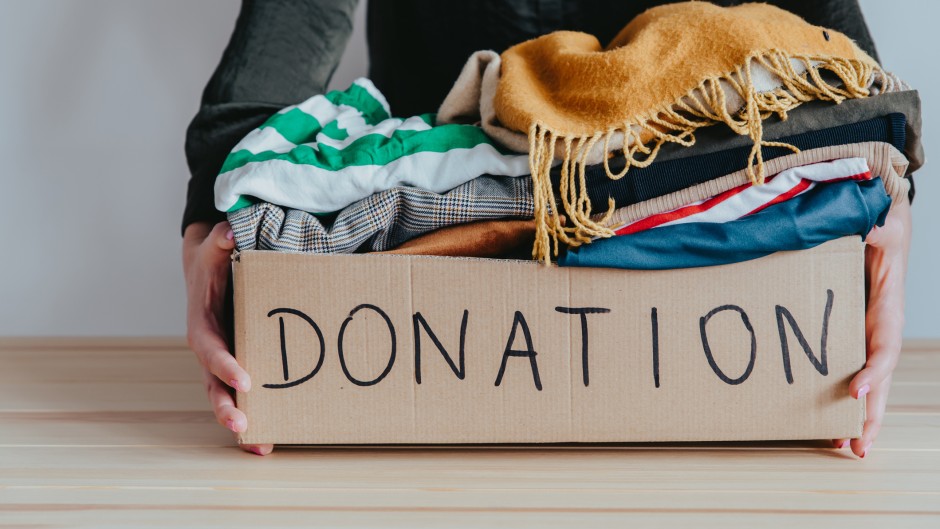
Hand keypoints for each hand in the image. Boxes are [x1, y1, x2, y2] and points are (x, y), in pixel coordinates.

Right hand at [183, 221, 272, 455]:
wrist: (211, 271)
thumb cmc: (213, 262)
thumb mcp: (213, 248)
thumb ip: (220, 241)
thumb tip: (228, 230)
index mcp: (202, 325)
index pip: (210, 349)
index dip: (224, 364)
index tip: (244, 378)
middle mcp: (211, 350)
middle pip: (213, 384)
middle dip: (225, 406)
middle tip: (243, 423)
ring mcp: (224, 362)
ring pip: (227, 397)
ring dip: (241, 422)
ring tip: (261, 445)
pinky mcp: (239, 367)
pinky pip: (244, 396)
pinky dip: (256, 418)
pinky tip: (272, 440)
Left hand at [833, 197, 910, 457]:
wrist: (880, 224)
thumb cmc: (882, 225)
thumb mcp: (882, 223)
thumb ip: (877, 228)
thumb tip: (872, 229)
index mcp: (887, 309)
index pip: (885, 347)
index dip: (875, 371)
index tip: (856, 390)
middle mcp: (880, 329)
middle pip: (881, 381)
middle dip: (871, 415)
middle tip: (857, 447)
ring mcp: (867, 337)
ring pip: (868, 385)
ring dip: (858, 417)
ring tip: (844, 448)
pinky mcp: (851, 337)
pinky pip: (849, 371)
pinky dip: (843, 399)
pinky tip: (828, 424)